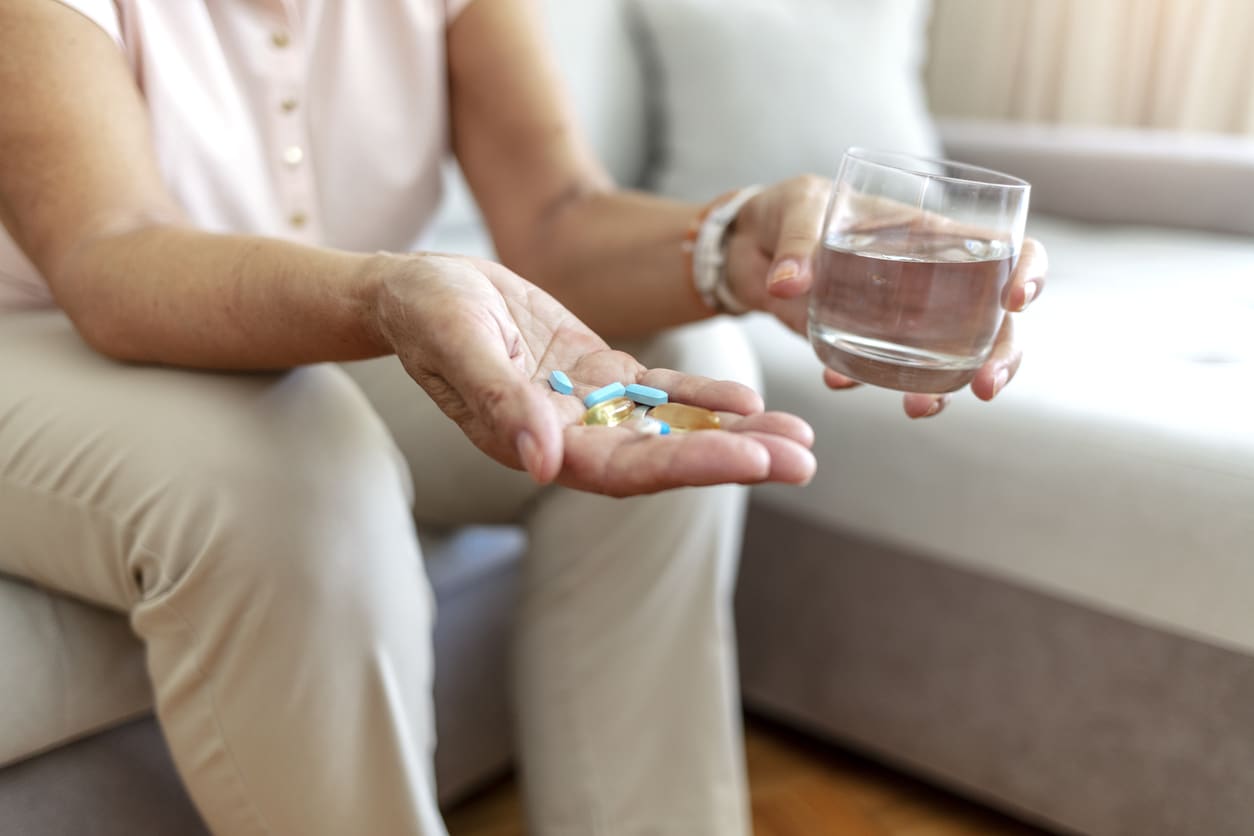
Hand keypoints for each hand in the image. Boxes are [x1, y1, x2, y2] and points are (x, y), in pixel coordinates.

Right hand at [371, 253, 815, 495]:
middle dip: (735, 458)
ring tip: (800, 440)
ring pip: (673, 426)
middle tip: (804, 462)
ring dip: (736, 435)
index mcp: (536, 443)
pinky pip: (660, 389)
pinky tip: (751, 399)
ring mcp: (589, 406)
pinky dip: (705, 393)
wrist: (418, 288)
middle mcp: (571, 436)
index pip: (627, 467)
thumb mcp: (458, 343)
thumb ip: (499, 402)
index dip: (692, 464)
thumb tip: (543, 464)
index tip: (754, 461)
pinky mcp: (599, 372)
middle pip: (665, 457)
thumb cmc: (425, 314)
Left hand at [725, 175, 1047, 417]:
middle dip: (1002, 356)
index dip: (1027, 273)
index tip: (1014, 301)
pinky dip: (872, 384)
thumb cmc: (787, 211)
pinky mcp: (869, 345)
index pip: (1007, 249)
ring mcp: (905, 318)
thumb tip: (788, 285)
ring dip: (948, 389)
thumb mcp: (795, 211)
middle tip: (986, 387)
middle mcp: (933, 279)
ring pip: (955, 359)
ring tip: (918, 408)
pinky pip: (889, 373)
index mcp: (934, 233)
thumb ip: (798, 242)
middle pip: (996, 320)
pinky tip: (837, 383)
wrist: (747, 250)